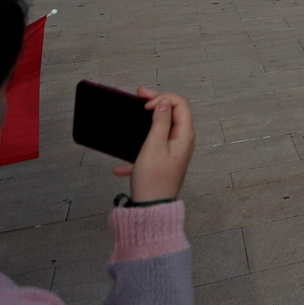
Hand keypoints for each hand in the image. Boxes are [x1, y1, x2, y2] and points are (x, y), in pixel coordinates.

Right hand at [113, 89, 194, 203]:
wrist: (152, 210)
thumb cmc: (153, 179)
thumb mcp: (154, 146)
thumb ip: (160, 122)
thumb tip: (164, 102)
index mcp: (184, 135)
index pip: (180, 104)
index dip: (163, 97)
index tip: (144, 103)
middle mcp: (183, 142)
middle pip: (173, 113)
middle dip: (156, 102)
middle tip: (138, 94)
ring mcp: (174, 152)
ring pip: (162, 129)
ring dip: (148, 121)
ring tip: (134, 112)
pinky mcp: (163, 162)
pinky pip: (151, 149)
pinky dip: (137, 150)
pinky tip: (119, 167)